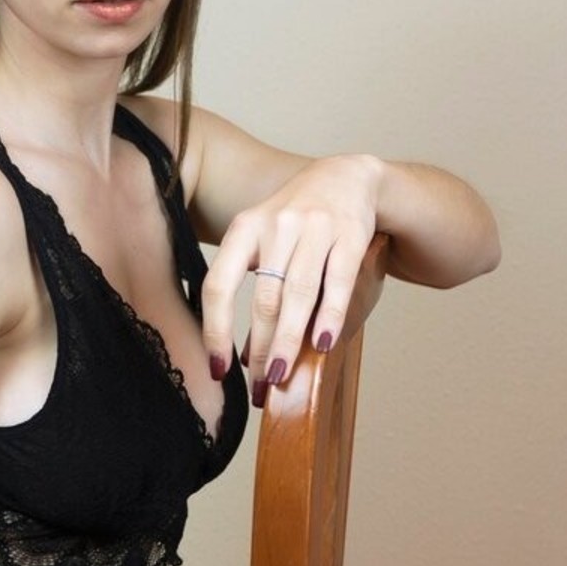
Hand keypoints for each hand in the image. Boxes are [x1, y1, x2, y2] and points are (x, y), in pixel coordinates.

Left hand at [202, 154, 380, 402]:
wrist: (348, 176)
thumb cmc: (297, 222)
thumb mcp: (265, 242)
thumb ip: (255, 290)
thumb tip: (246, 356)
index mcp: (244, 229)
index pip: (219, 285)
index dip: (215, 331)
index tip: (218, 370)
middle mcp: (276, 226)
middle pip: (264, 298)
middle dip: (262, 349)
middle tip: (261, 389)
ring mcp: (315, 228)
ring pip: (299, 294)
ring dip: (290, 340)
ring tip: (284, 376)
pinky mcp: (351, 234)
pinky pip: (338, 282)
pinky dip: (330, 316)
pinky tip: (323, 343)